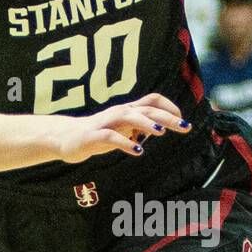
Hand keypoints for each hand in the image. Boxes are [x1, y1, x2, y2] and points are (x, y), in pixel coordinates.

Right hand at [52, 94, 190, 163]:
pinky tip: (137, 151)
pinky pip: (111, 137)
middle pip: (147, 108)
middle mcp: (119, 113)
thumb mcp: (123, 130)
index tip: (183, 119)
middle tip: (185, 127)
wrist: (66, 138)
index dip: (169, 107)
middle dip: (167, 116)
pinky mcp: (94, 135)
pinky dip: (125, 143)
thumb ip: (140, 127)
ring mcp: (106, 123)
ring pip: (129, 117)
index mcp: (128, 111)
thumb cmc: (99, 134)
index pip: (152, 100)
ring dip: (146, 123)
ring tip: (161, 132)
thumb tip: (161, 127)